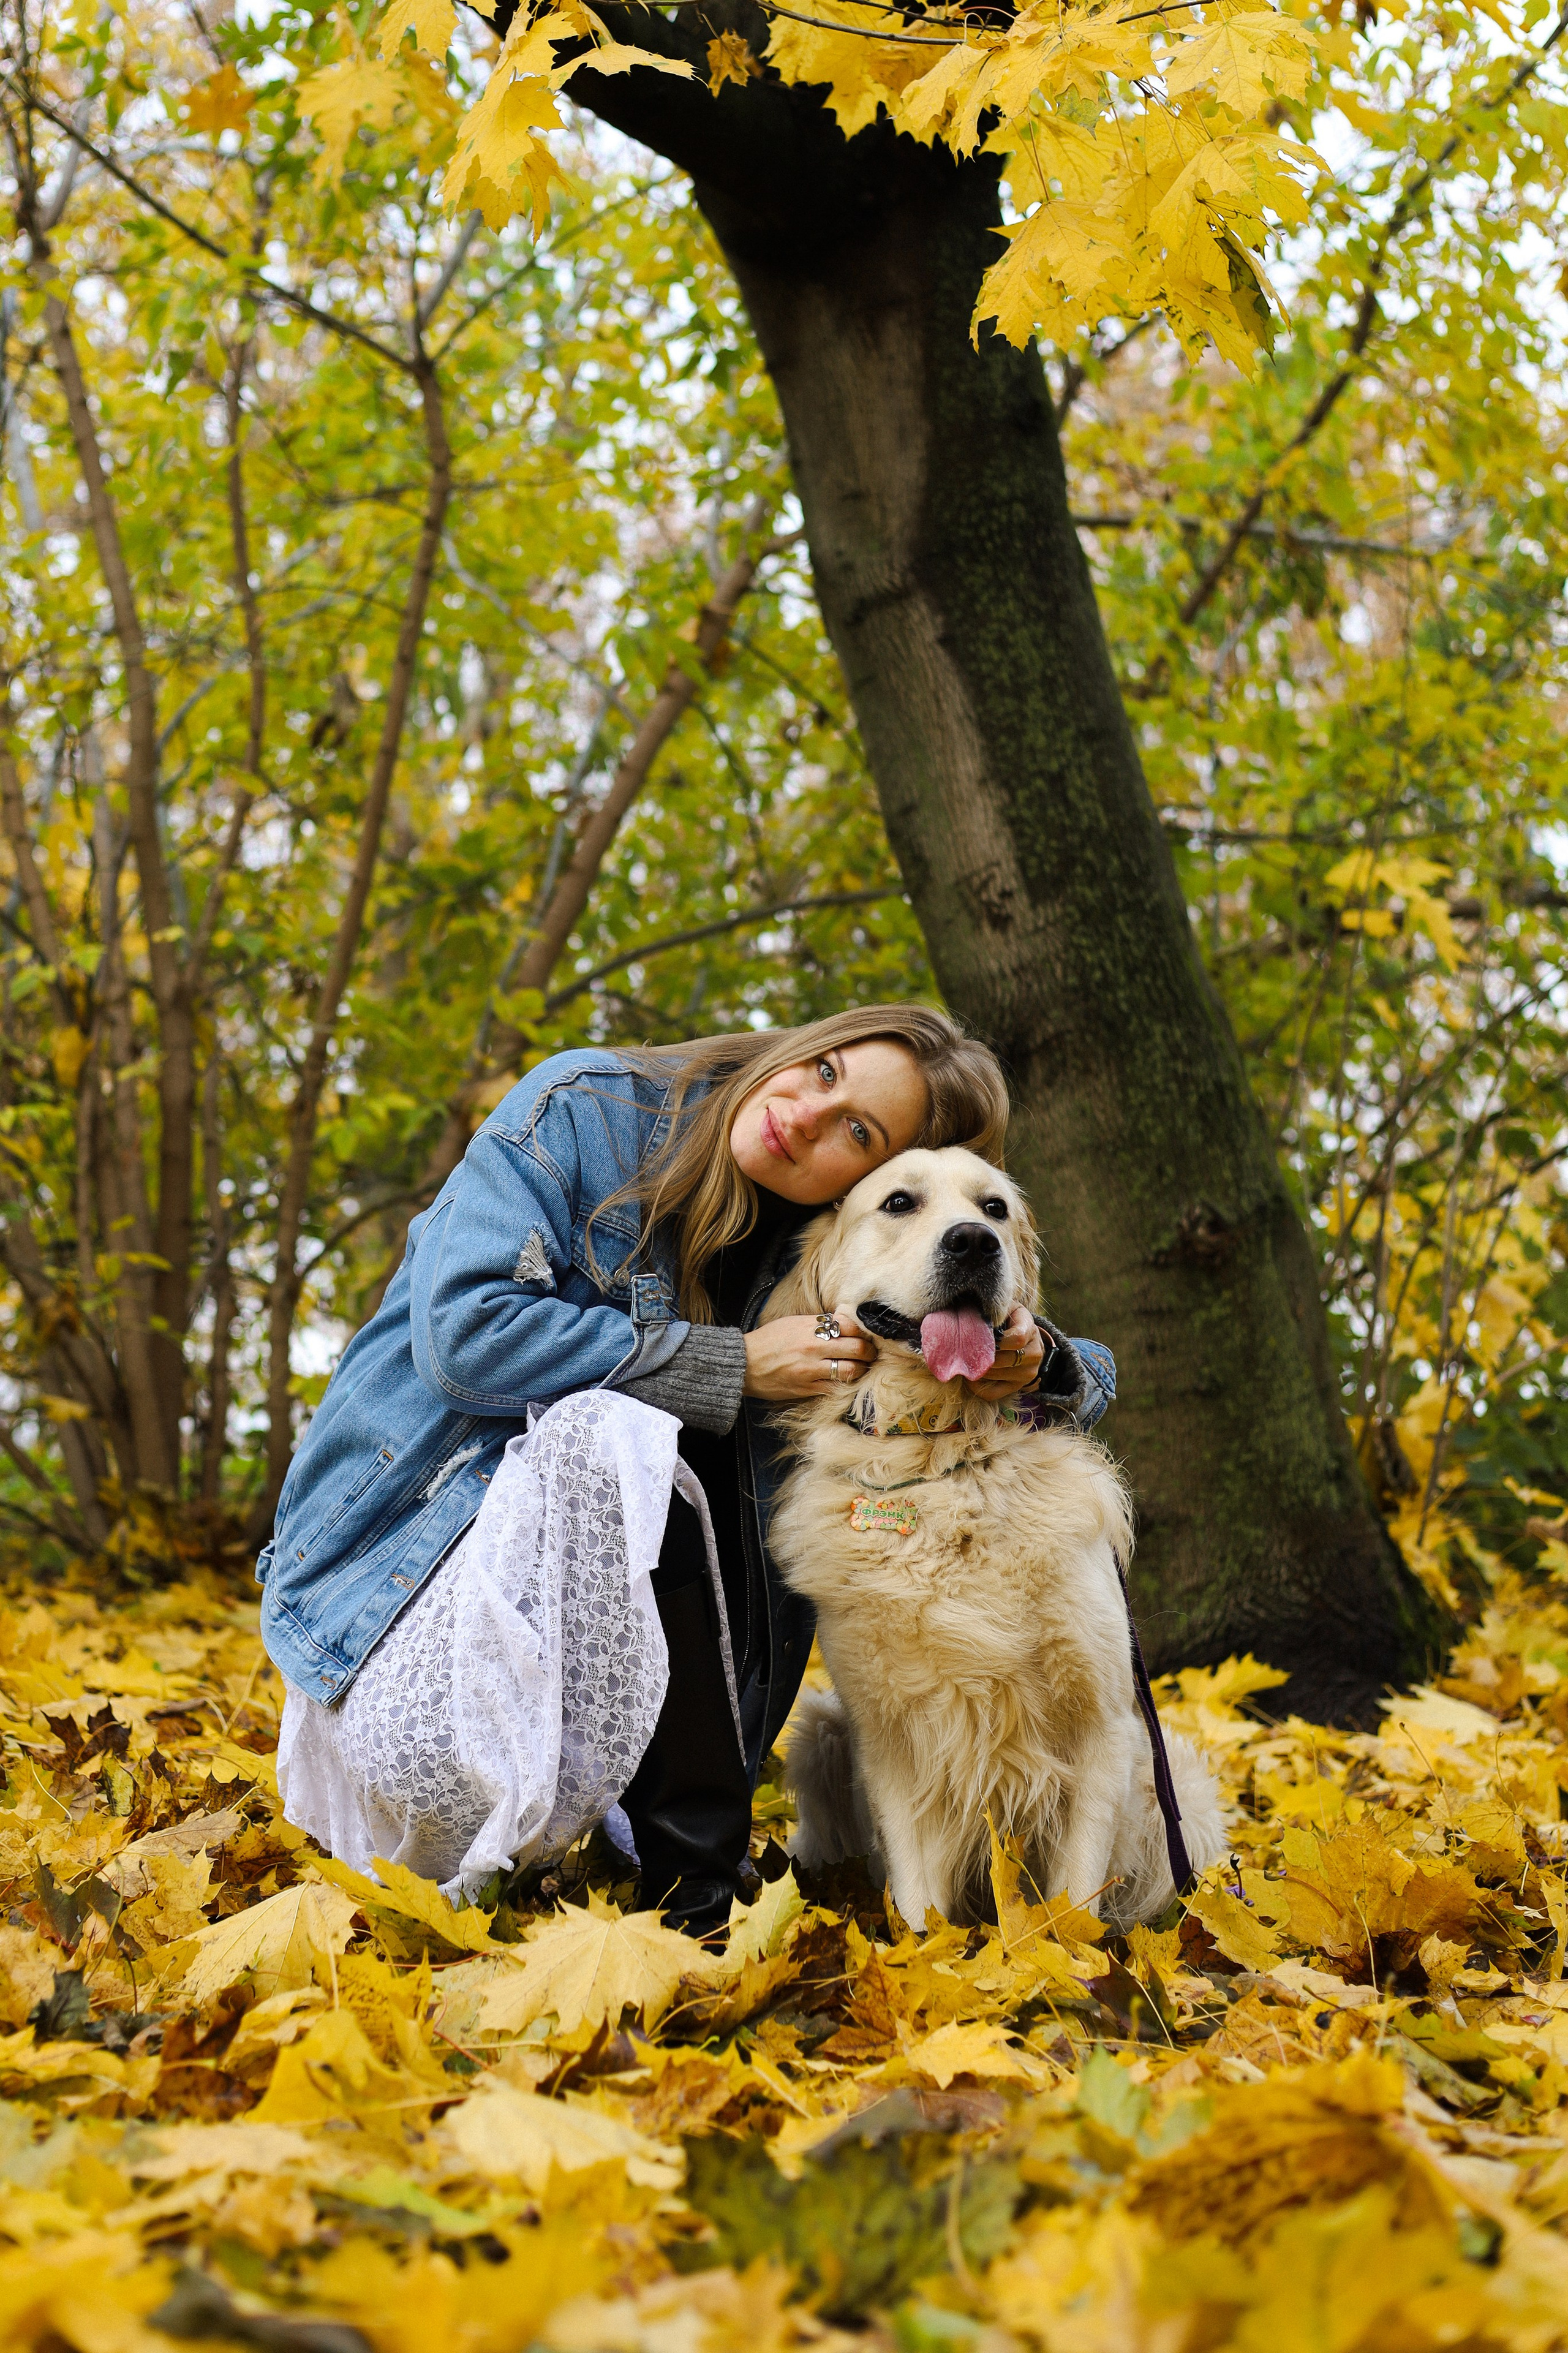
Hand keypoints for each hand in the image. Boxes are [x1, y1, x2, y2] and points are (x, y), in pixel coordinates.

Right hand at [743, 1309, 877, 1400]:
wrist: (744, 1364)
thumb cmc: (769, 1341)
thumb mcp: (792, 1323)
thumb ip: (818, 1323)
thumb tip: (842, 1322)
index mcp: (810, 1328)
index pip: (849, 1326)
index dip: (861, 1331)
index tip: (864, 1334)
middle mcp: (814, 1348)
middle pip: (856, 1348)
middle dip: (869, 1351)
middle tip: (871, 1353)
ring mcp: (811, 1370)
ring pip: (850, 1371)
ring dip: (860, 1369)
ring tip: (861, 1367)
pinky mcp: (807, 1389)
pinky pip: (835, 1387)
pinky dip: (844, 1384)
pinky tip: (845, 1380)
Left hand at [969, 1306, 1044, 1400]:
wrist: (1029, 1341)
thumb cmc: (1010, 1321)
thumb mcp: (1007, 1310)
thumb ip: (994, 1313)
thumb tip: (973, 1324)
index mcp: (1030, 1330)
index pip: (1017, 1339)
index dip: (997, 1340)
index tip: (983, 1336)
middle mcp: (1033, 1354)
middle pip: (1001, 1360)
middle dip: (980, 1355)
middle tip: (965, 1350)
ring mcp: (1027, 1373)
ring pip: (994, 1375)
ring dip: (977, 1369)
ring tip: (967, 1359)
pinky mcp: (1017, 1387)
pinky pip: (992, 1393)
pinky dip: (977, 1387)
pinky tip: (971, 1376)